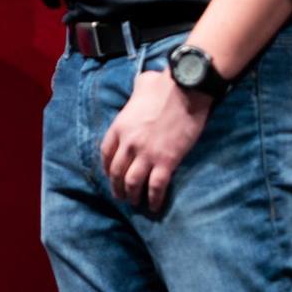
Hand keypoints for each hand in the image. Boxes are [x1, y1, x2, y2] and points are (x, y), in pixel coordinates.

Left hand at [100, 68, 211, 211]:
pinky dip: (154, 199)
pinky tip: (154, 206)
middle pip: (116, 171)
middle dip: (116, 186)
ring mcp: (146, 154)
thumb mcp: (141, 86)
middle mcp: (129, 143)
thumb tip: (141, 87)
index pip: (105, 153)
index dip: (106, 167)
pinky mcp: (166, 162)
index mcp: (120, 126)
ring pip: (133, 182)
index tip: (109, 174)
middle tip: (120, 195)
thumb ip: (136, 92)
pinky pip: (156, 187)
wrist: (185, 90)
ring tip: (134, 202)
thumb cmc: (164, 85)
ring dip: (132, 195)